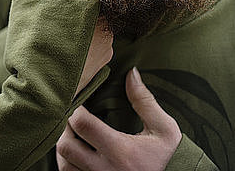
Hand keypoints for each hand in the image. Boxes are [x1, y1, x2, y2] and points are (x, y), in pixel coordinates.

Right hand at [33, 0, 112, 95]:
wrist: (41, 92)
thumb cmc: (33, 50)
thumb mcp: (34, 12)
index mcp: (85, 6)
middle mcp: (102, 22)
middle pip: (93, 3)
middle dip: (79, 2)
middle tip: (61, 7)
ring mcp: (107, 41)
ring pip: (98, 21)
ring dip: (85, 20)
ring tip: (64, 26)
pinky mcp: (106, 57)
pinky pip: (100, 39)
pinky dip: (88, 37)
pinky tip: (71, 42)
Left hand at [56, 68, 181, 170]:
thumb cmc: (170, 157)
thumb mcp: (164, 129)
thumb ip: (145, 101)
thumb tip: (131, 73)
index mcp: (121, 150)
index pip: (83, 124)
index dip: (74, 109)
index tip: (78, 102)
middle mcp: (106, 169)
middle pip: (66, 145)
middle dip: (64, 128)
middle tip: (70, 117)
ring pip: (64, 164)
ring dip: (63, 147)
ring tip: (71, 134)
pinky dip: (67, 164)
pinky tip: (75, 153)